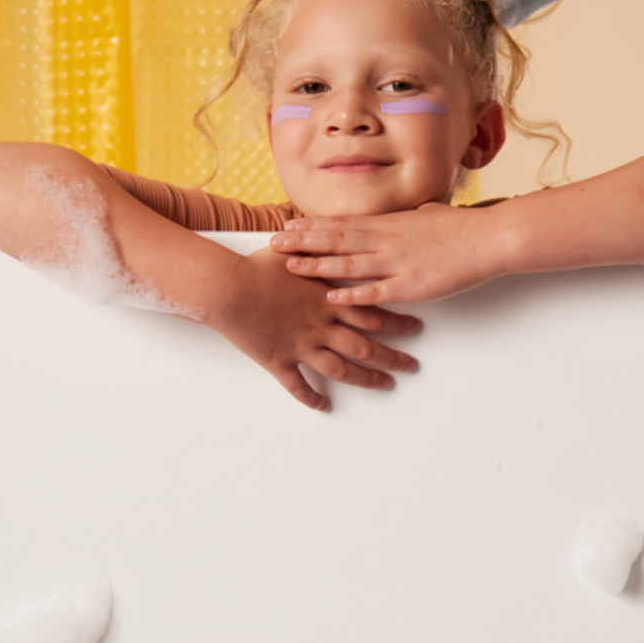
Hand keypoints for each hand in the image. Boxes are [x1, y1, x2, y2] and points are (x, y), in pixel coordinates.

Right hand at [214, 246, 421, 410]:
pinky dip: (312, 398)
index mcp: (328, 300)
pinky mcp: (280, 361)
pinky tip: (324, 406)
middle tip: (410, 365)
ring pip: (342, 369)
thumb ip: (316, 249)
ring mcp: (302, 346)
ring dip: (365, 379)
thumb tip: (328, 236)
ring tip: (383, 385)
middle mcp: (321, 326)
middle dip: (392, 357)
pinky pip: (299, 385)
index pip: (372, 313)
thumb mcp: (294, 251)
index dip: (397, 322)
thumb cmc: (257, 267)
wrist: (228, 288)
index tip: (415, 328)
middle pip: (366, 346)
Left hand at [269, 202, 502, 306]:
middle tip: (273, 242)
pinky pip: (375, 292)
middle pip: (336, 240)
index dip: (312, 226)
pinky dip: (352, 295)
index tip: (288, 226)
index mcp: (389, 224)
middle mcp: (386, 241)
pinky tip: (331, 297)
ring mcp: (396, 264)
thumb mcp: (428, 216)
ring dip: (317, 266)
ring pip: (348, 264)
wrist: (488, 239)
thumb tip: (403, 217)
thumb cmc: (461, 228)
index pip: (341, 224)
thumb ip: (408, 221)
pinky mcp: (410, 286)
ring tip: (291, 266)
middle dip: (302, 242)